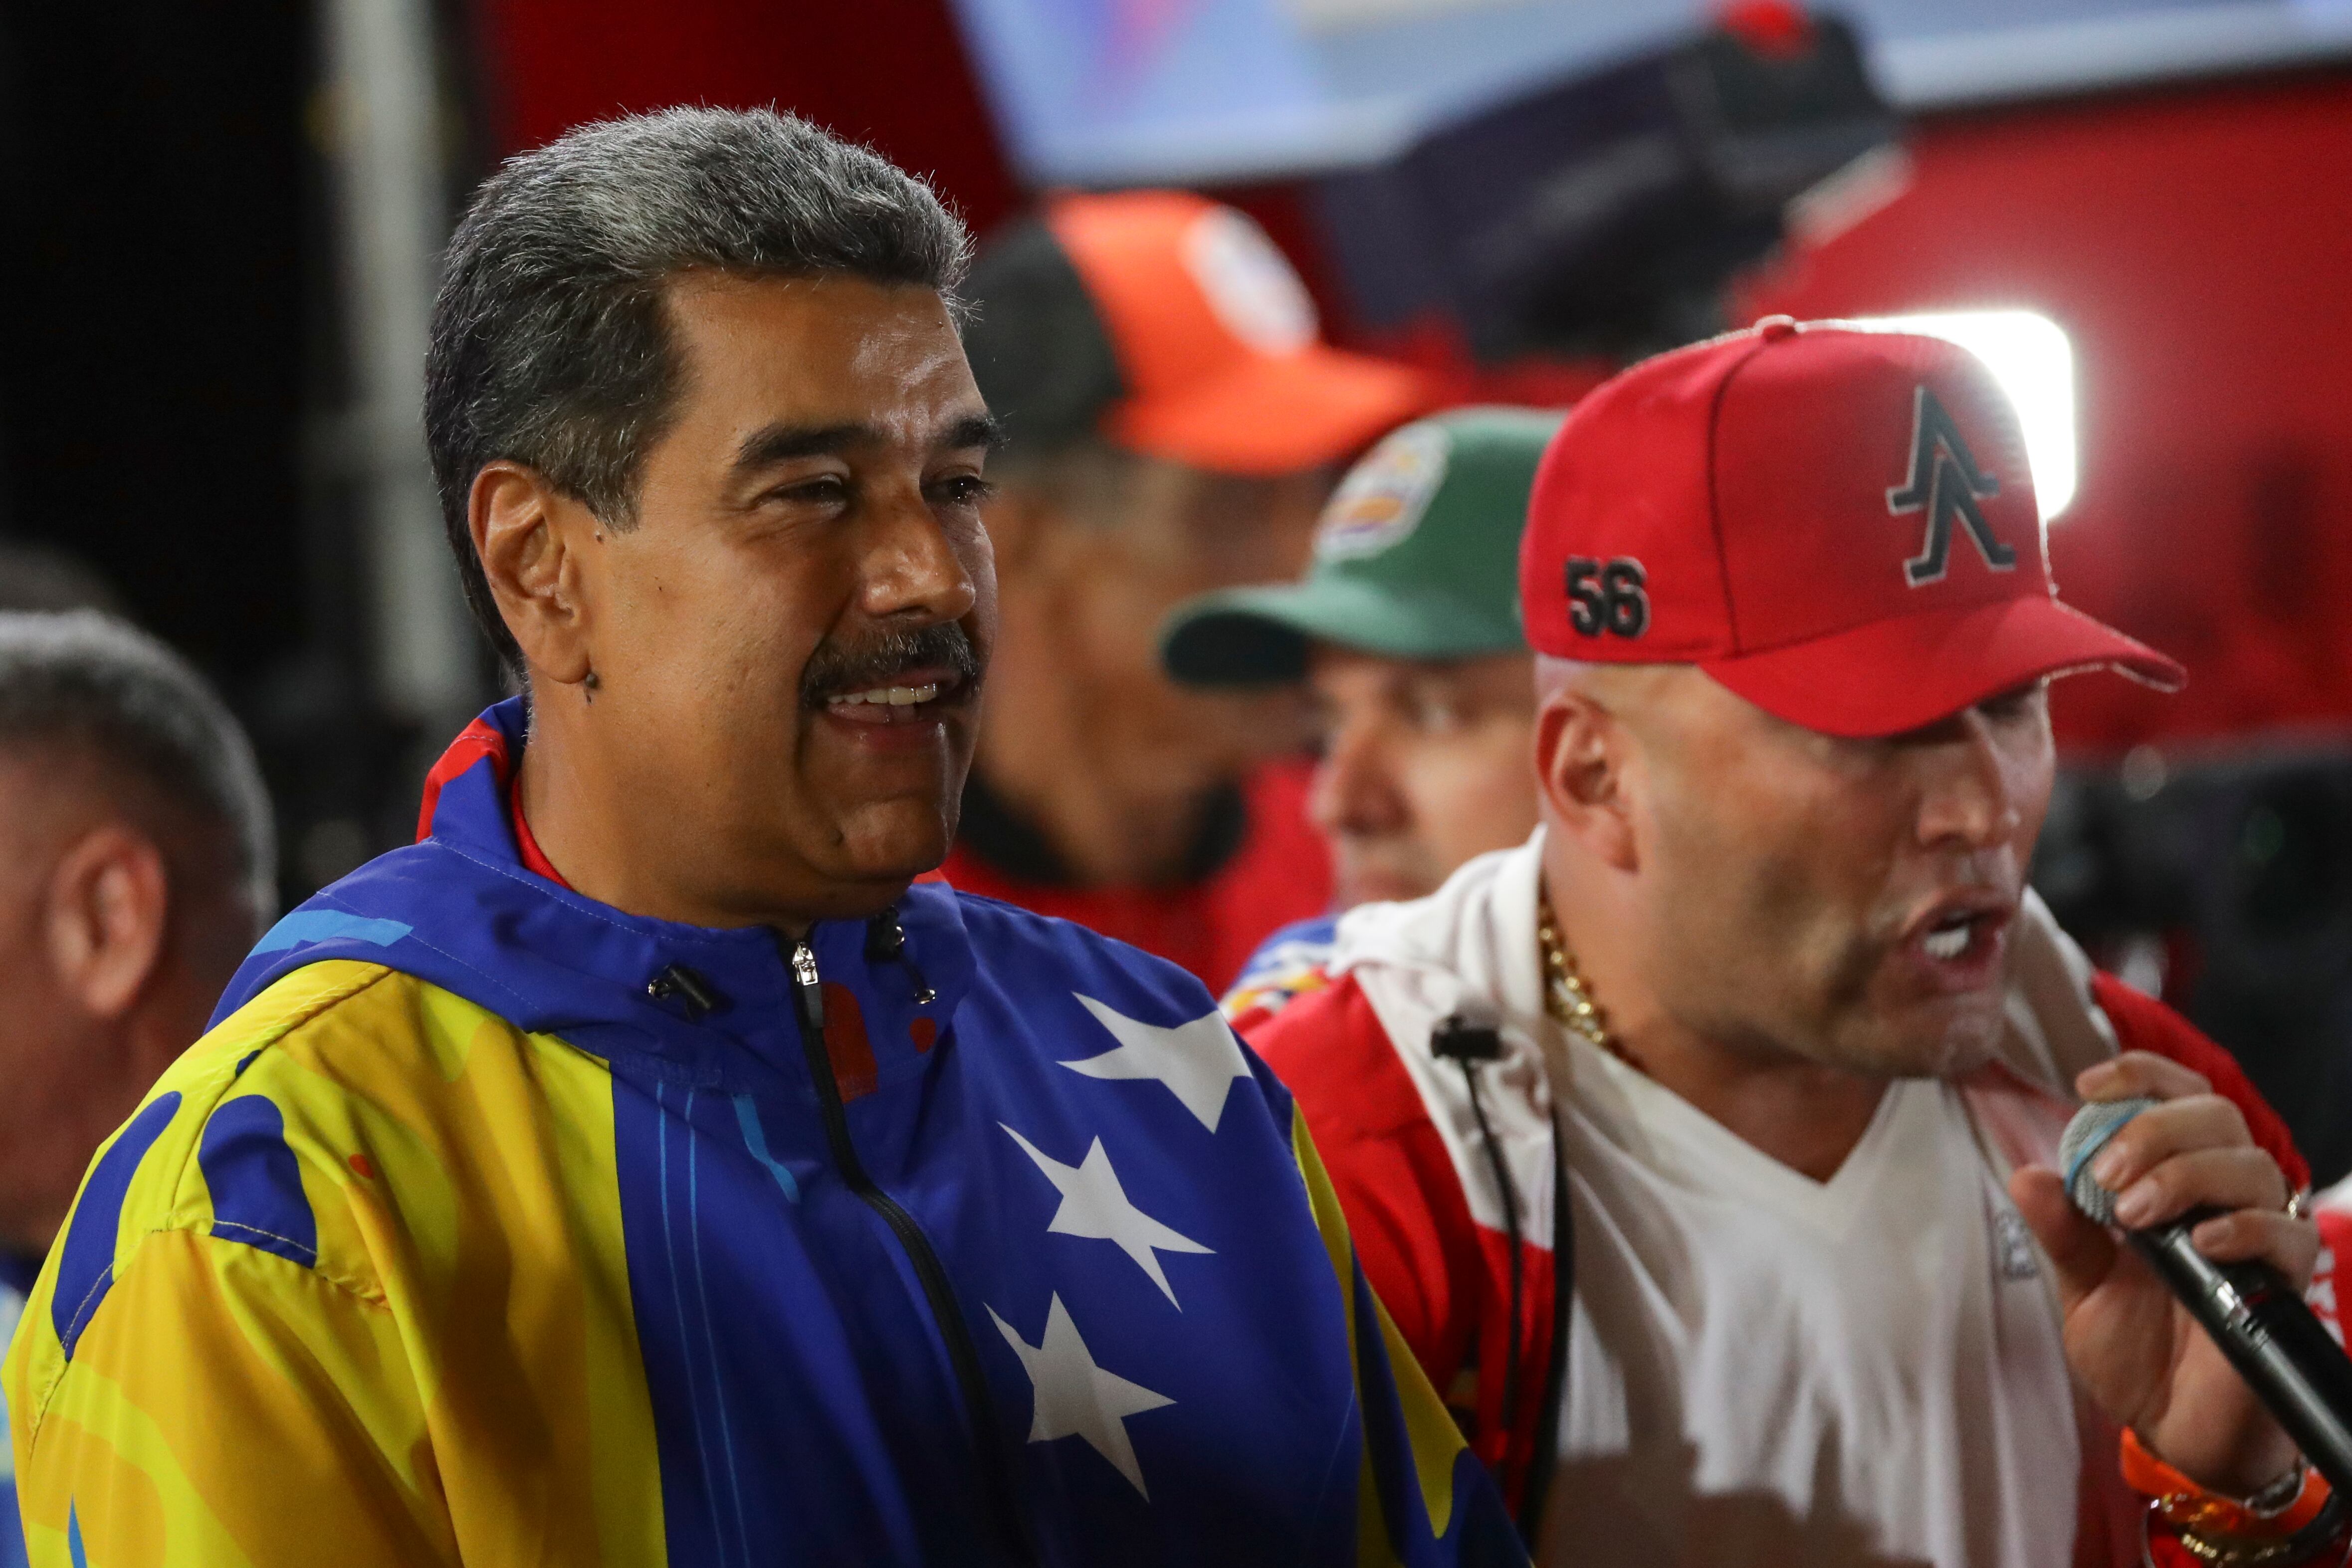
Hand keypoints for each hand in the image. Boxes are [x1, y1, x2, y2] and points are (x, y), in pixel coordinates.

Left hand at [2009, 1050, 2317, 1495]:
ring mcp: (2259, 1236)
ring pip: (2252, 1163)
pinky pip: (2287, 1232)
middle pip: (2215, 1115)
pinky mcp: (2287, 1283)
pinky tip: (2201, 1240)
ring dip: (2185, 1174)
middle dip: (2153, 1130)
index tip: (2088, 1084)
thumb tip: (2026, 1173)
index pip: (2178, 1097)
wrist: (2172, 1428)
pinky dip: (2243, 1225)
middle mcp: (2221, 1196)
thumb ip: (2062, 1231)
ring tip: (2133, 1214)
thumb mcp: (2082, 1286)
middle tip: (2106, 1177)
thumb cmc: (2133, 1352)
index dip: (2142, 1076)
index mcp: (2172, 1181)